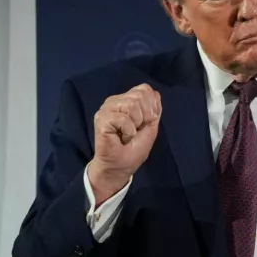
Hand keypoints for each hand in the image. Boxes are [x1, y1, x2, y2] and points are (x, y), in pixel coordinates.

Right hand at [89, 84, 160, 203]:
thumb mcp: (150, 125)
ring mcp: (106, 108)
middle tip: (136, 131)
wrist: (119, 167)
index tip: (145, 123)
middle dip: (145, 116)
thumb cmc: (133, 148)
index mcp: (126, 100)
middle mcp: (114, 100)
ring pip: (132, 105)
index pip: (144, 89)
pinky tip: (121, 138)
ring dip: (135, 124)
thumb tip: (155, 93)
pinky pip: (123, 118)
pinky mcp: (101, 118)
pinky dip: (128, 131)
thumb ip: (154, 109)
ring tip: (128, 134)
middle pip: (139, 95)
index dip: (151, 107)